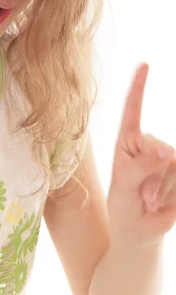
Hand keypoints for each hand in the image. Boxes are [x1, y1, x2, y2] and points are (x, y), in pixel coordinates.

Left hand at [107, 63, 175, 246]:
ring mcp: (169, 158)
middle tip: (140, 196)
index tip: (144, 64)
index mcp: (127, 141)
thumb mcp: (123, 187)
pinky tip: (162, 203)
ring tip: (149, 201)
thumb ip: (141, 166)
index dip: (139, 87)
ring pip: (173, 165)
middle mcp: (150, 144)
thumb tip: (167, 151)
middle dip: (151, 177)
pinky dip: (172, 194)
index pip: (133, 109)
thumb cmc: (123, 205)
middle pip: (159, 149)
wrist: (139, 230)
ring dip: (162, 189)